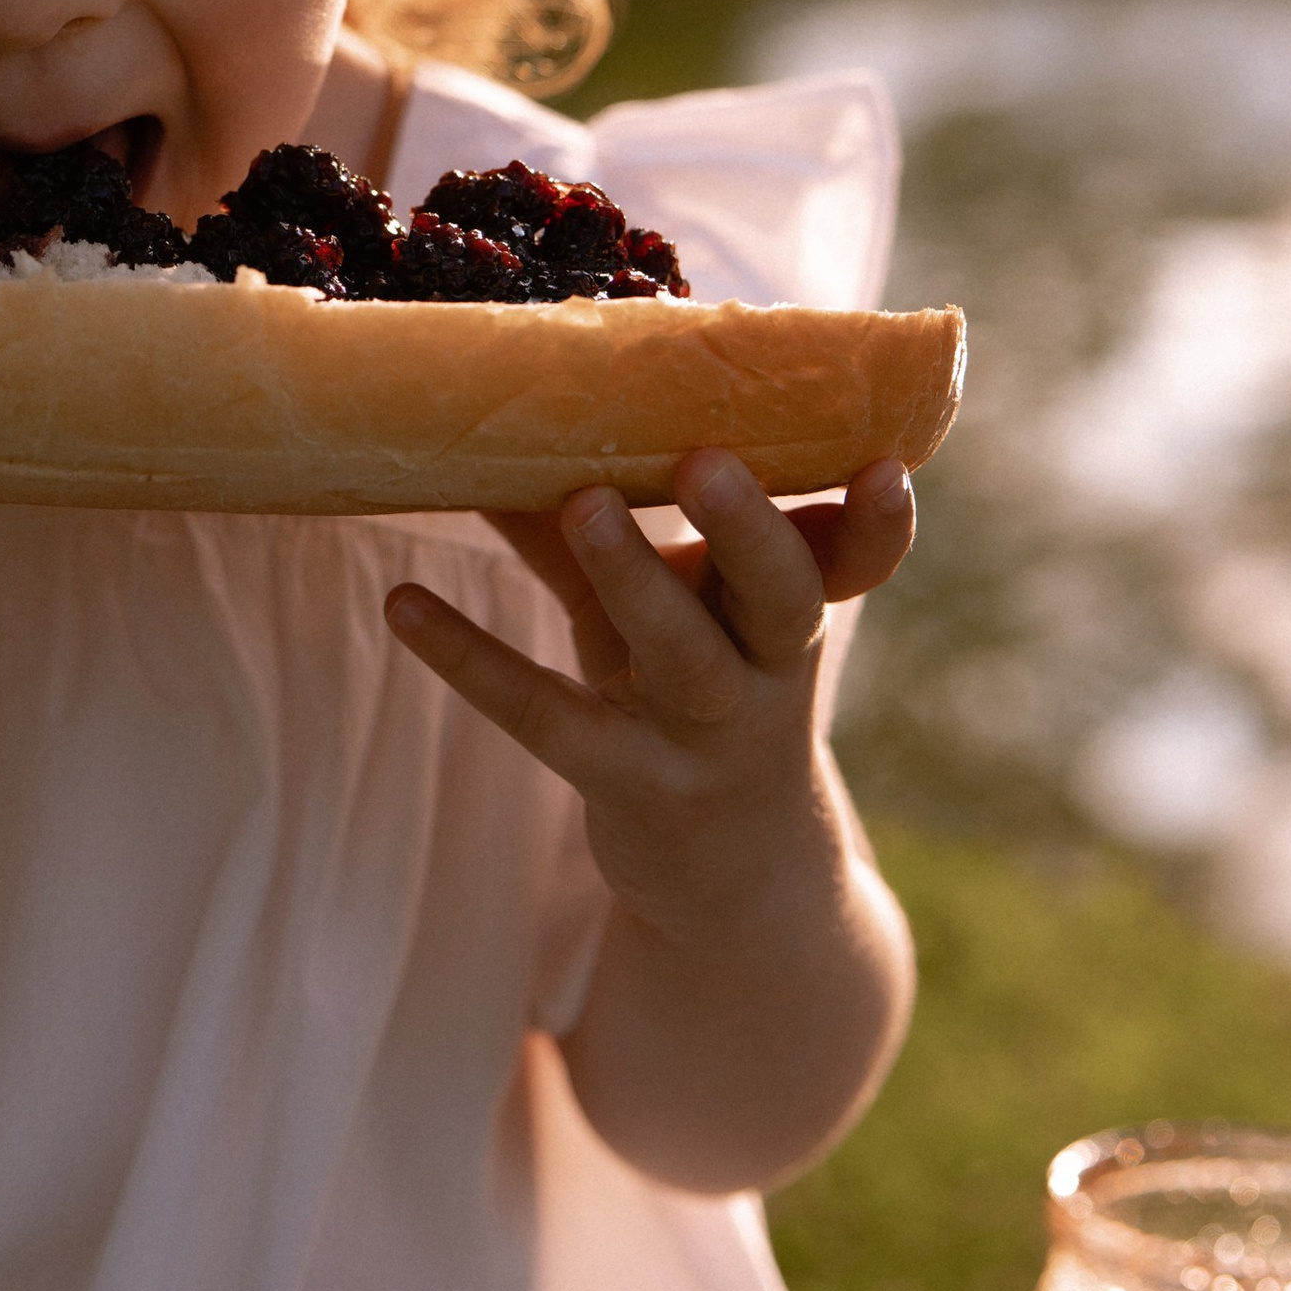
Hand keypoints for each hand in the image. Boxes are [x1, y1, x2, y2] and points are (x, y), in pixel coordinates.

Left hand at [385, 451, 912, 925]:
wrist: (737, 876)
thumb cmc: (699, 699)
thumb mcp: (679, 610)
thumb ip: (609, 514)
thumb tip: (510, 415)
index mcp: (791, 615)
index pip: (854, 564)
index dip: (880, 525)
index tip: (887, 468)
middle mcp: (765, 673)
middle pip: (780, 598)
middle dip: (749, 531)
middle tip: (706, 461)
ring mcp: (704, 736)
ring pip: (680, 655)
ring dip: (632, 576)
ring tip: (580, 501)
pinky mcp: (629, 784)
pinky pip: (549, 716)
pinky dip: (471, 658)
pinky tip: (403, 604)